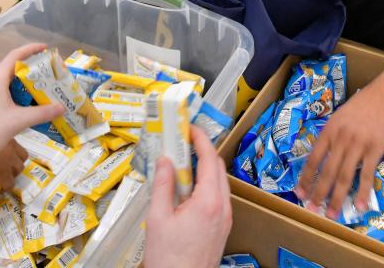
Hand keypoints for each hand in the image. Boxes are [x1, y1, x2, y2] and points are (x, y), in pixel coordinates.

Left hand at [0, 44, 64, 170]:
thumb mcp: (18, 123)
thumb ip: (41, 113)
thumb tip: (62, 108)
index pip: (14, 57)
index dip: (30, 50)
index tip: (45, 48)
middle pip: (9, 73)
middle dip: (29, 74)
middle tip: (46, 80)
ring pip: (2, 86)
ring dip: (19, 89)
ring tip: (35, 97)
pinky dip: (9, 99)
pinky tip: (17, 112)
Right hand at [0, 140, 28, 190]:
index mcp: (7, 138)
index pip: (20, 148)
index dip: (16, 155)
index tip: (9, 158)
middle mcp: (11, 149)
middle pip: (22, 159)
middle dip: (15, 164)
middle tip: (6, 167)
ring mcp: (8, 163)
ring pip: (19, 170)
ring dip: (12, 173)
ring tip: (3, 176)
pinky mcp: (3, 176)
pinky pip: (10, 184)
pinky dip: (7, 186)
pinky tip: (2, 186)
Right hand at [144, 127, 231, 267]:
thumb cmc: (169, 259)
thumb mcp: (158, 218)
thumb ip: (163, 185)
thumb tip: (165, 160)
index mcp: (209, 202)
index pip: (210, 159)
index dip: (200, 139)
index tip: (189, 128)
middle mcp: (222, 208)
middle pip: (217, 168)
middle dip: (201, 152)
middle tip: (181, 143)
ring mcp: (225, 219)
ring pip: (218, 183)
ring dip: (202, 169)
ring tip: (180, 166)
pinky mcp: (221, 228)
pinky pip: (217, 198)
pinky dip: (204, 186)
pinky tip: (186, 191)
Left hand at [296, 83, 383, 216]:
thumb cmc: (360, 107)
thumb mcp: (337, 118)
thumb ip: (329, 137)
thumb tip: (320, 158)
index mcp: (328, 131)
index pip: (313, 159)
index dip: (305, 178)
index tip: (299, 193)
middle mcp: (340, 140)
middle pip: (326, 171)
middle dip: (318, 193)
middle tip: (312, 210)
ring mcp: (357, 145)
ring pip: (344, 177)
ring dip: (337, 198)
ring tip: (331, 215)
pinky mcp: (375, 150)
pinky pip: (367, 175)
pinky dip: (362, 192)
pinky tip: (359, 206)